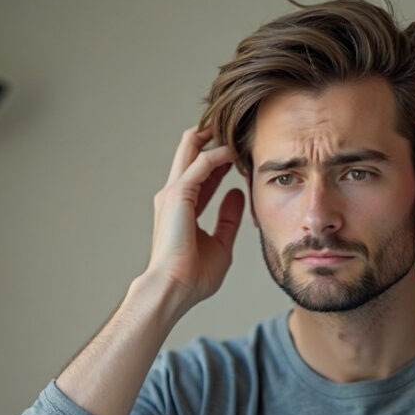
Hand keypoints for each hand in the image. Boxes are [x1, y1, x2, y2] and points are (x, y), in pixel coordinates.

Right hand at [145, 127, 245, 305]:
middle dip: (211, 136)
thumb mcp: (221, 244)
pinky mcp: (179, 194)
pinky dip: (219, 153)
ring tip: (237, 127)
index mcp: (182, 208)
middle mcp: (174, 196)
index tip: (241, 151)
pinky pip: (202, 163)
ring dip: (215, 137)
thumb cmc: (193, 276)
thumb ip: (228, 219)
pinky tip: (235, 151)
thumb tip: (238, 195)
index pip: (201, 174)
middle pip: (190, 152)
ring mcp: (173, 193)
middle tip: (235, 125)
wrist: (174, 288)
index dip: (221, 160)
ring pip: (192, 148)